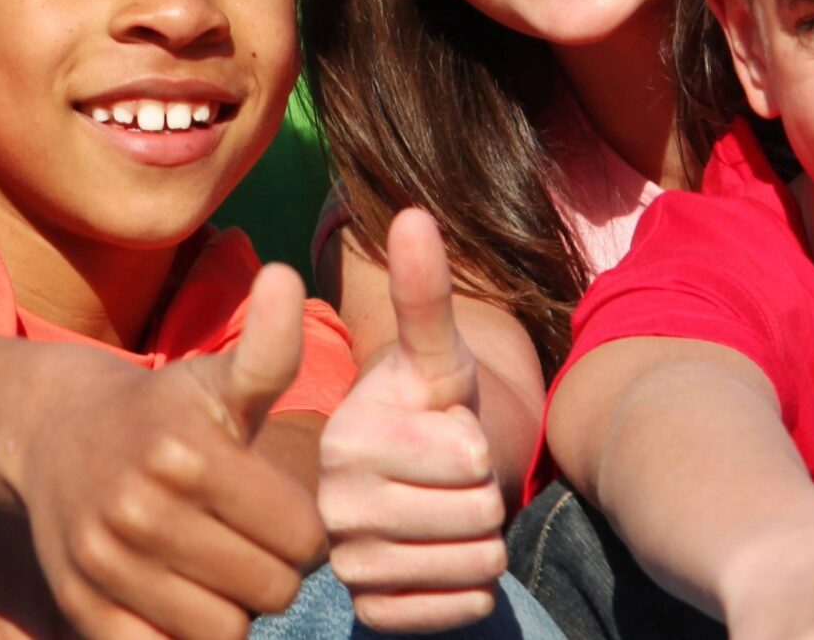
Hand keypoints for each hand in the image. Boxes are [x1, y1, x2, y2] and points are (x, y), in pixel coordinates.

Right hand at [16, 264, 325, 639]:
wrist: (49, 431)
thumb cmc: (160, 409)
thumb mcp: (214, 377)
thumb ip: (267, 348)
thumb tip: (285, 276)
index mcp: (187, 454)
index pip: (304, 541)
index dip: (303, 529)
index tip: (275, 506)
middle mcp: (141, 510)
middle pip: (270, 590)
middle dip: (270, 568)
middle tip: (242, 536)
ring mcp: (107, 564)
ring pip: (224, 633)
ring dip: (229, 606)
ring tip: (211, 564)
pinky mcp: (83, 607)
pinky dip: (180, 634)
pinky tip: (174, 591)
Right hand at [319, 210, 507, 632]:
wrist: (400, 485)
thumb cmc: (419, 411)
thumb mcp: (431, 356)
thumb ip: (423, 295)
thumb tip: (413, 213)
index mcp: (343, 441)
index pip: (468, 458)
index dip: (474, 446)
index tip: (437, 434)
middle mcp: (332, 508)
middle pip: (479, 517)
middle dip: (482, 497)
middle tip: (443, 481)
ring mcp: (347, 567)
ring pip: (477, 565)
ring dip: (479, 543)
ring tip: (441, 515)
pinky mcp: (369, 614)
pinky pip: (460, 610)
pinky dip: (468, 589)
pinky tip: (438, 559)